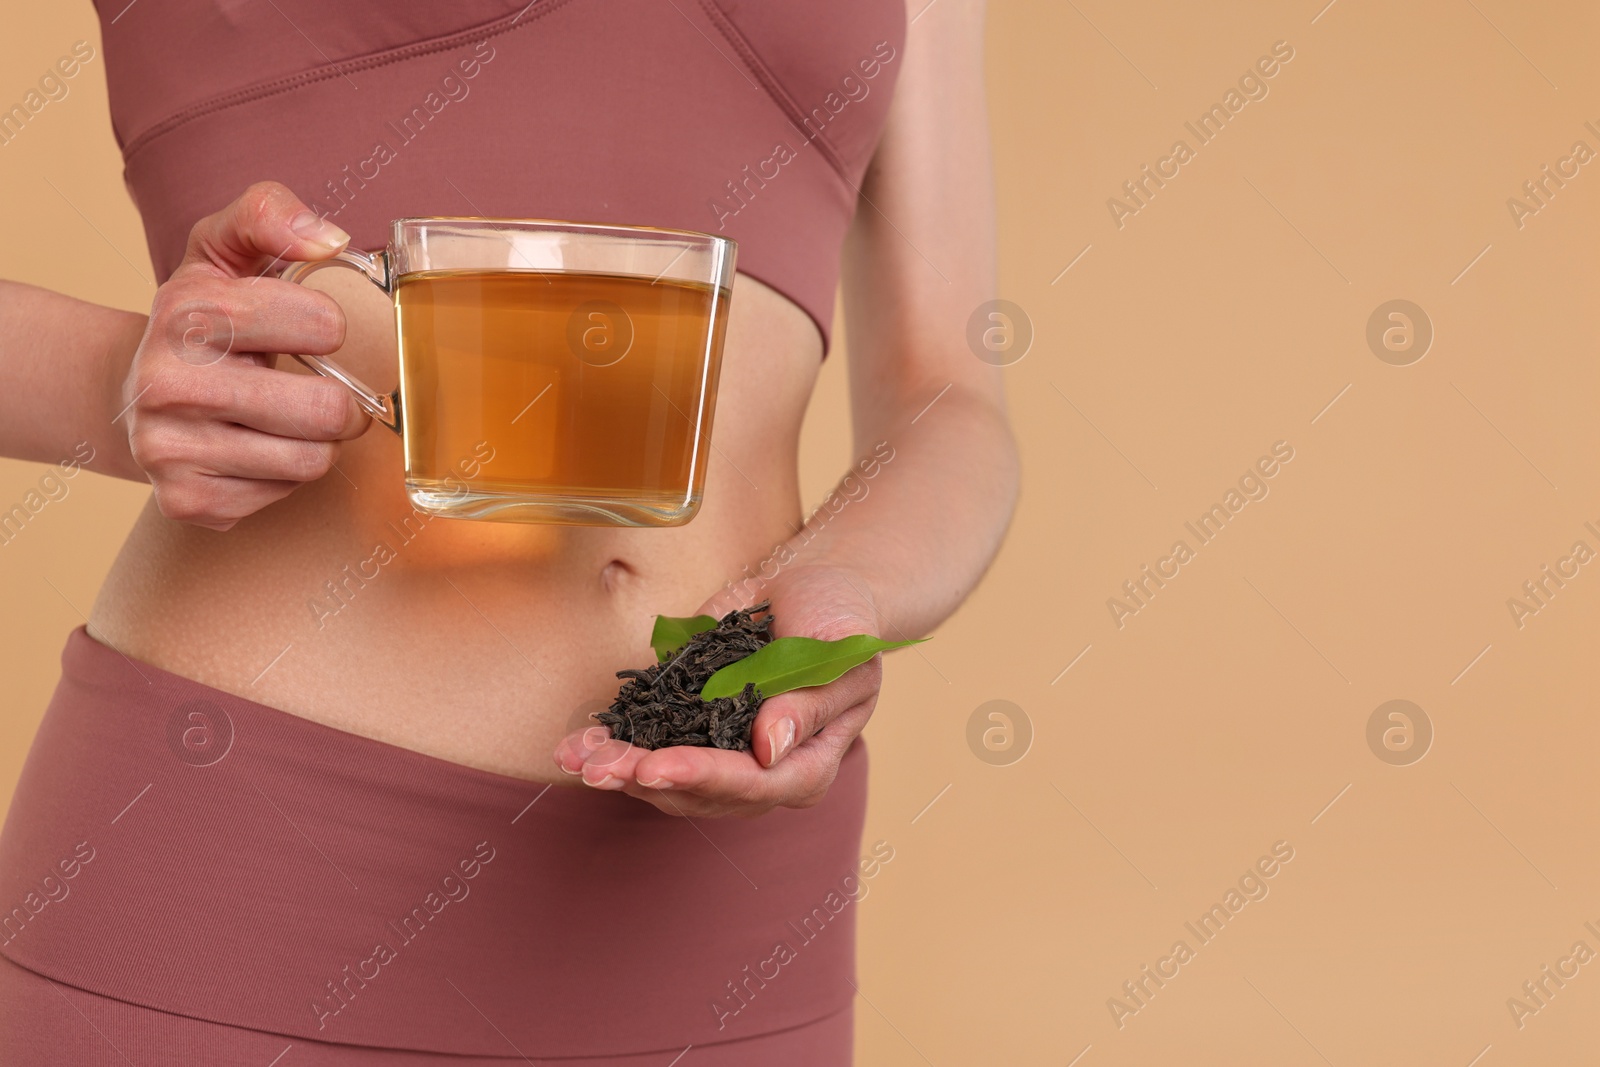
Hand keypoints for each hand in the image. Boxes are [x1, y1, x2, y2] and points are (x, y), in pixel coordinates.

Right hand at [120, 181, 369, 529]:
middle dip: (338, 401)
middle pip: (327, 410)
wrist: (131, 391)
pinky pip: (284, 494)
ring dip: (314, 441)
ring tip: (282, 419)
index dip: (327, 329)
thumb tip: (329, 239)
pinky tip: (251, 449)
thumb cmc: (201, 318)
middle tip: (317, 390)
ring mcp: (169, 447)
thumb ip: (268, 214)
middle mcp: (168, 382)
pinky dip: (282, 475)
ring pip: (312, 460)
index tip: (306, 331)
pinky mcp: (185, 500)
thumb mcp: (223, 249)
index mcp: (188, 312)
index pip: (321, 325)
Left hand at [553, 564, 885, 817]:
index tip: (657, 767)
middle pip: (701, 793)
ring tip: (575, 756)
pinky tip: (573, 746)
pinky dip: (609, 747)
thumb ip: (808, 700)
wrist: (809, 590)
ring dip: (617, 769)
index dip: (704, 777)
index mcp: (808, 761)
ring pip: (665, 781)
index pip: (756, 783)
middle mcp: (761, 772)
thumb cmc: (838, 617)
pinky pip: (645, 748)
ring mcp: (721, 756)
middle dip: (646, 778)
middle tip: (602, 768)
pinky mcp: (688, 731)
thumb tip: (770, 747)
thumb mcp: (840, 647)